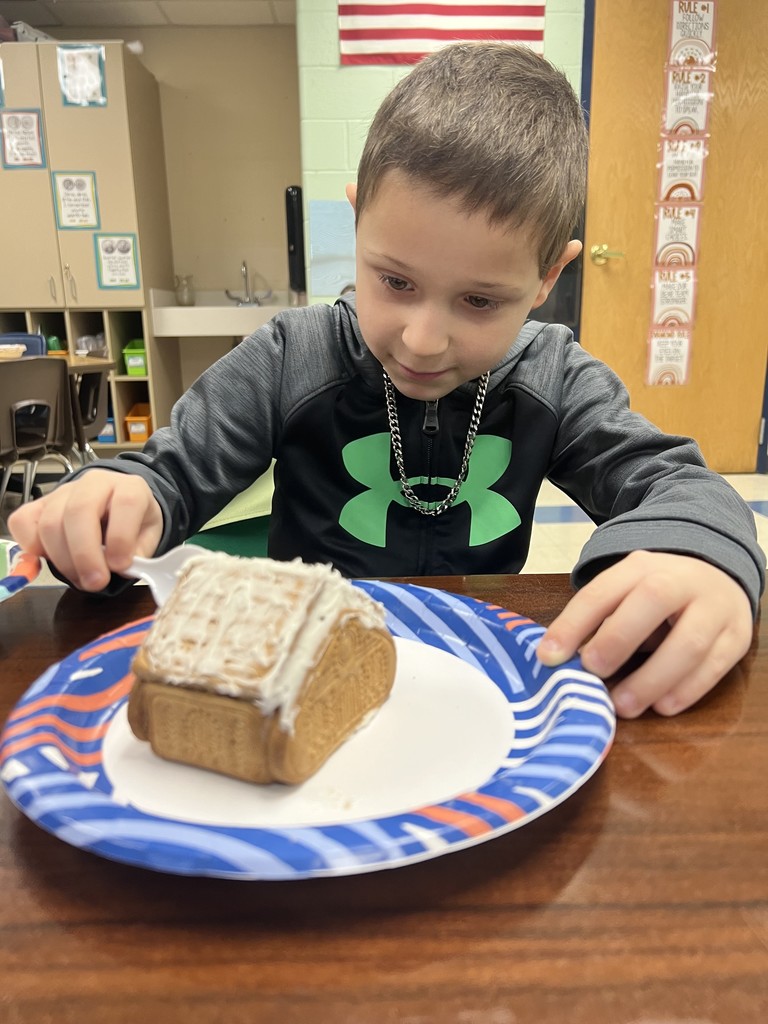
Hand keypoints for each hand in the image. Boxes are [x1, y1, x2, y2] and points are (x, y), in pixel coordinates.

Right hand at [7, 470, 163, 592]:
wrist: (116, 507)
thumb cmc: (134, 523)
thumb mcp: (149, 535)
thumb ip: (140, 551)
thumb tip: (122, 568)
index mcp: (130, 486)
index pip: (125, 502)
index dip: (121, 536)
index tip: (120, 567)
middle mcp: (95, 483)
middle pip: (79, 512)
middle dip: (84, 554)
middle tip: (94, 583)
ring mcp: (63, 492)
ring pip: (50, 521)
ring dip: (62, 559)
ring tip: (80, 579)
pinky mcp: (39, 504)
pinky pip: (23, 522)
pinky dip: (31, 547)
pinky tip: (49, 562)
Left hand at [536, 550, 752, 717]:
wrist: (719, 576)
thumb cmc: (657, 595)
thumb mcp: (625, 593)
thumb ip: (597, 620)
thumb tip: (559, 659)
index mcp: (641, 567)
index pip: (602, 590)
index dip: (573, 624)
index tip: (548, 657)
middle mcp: (681, 581)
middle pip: (653, 600)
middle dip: (617, 639)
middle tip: (592, 673)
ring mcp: (715, 608)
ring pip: (689, 641)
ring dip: (652, 678)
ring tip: (623, 705)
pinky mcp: (737, 637)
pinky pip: (714, 666)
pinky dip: (687, 690)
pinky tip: (661, 706)